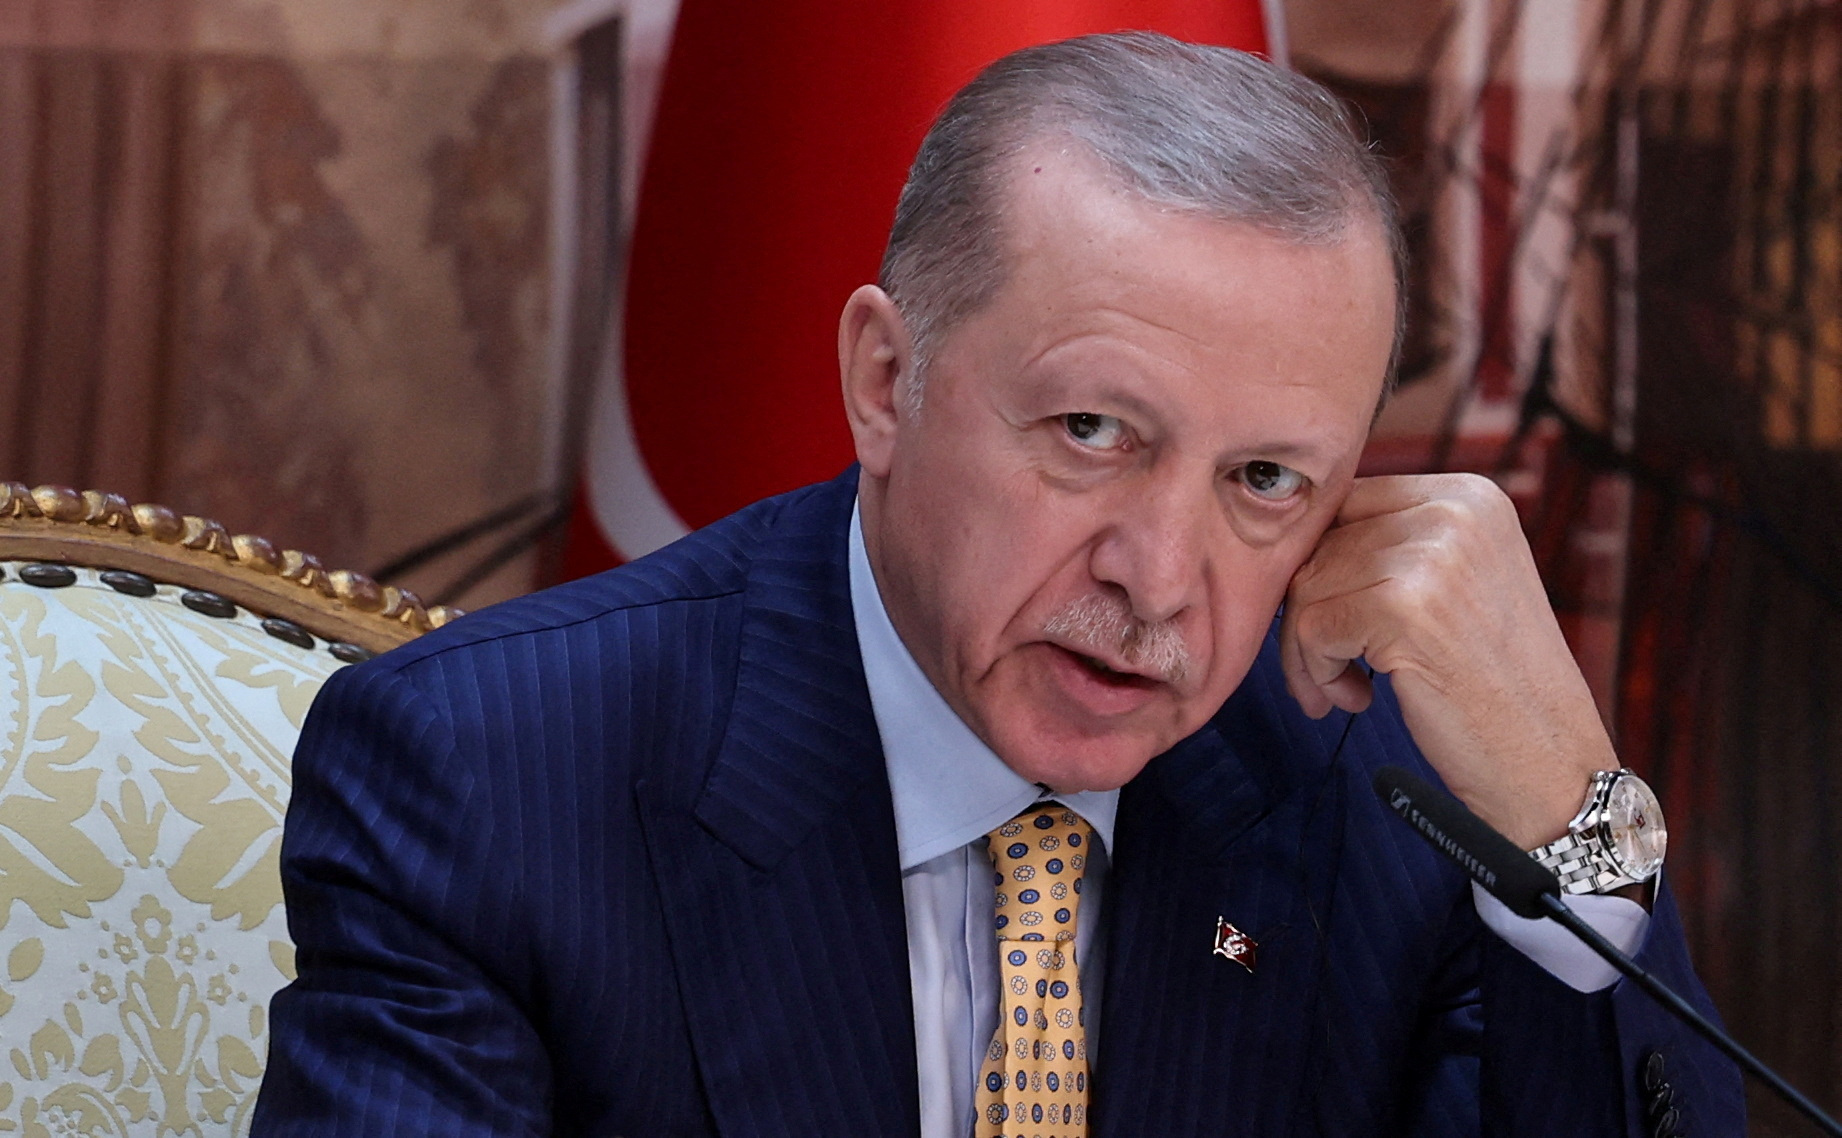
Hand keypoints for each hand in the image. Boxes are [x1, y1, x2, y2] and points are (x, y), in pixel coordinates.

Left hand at [1278, 473, 1614, 848]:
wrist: (1551, 763)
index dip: (1322, 566)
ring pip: (1306, 586)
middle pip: (1321, 544)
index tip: (1331, 621)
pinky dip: (1316, 672)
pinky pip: (1311, 627)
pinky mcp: (1404, 608)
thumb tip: (1292, 541)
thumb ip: (1393, 547)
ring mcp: (1431, 556)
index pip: (1346, 504)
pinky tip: (1356, 699)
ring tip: (1345, 689)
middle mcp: (1454, 510)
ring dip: (1308, 651)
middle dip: (1308, 613)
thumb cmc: (1493, 685)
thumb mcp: (1458, 584)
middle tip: (1332, 671)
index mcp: (1468, 495)